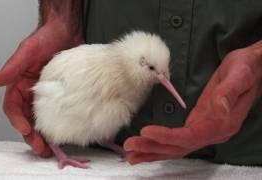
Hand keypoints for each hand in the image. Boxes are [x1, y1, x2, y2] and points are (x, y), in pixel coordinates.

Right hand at [0, 21, 82, 156]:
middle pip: (26, 118)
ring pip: (40, 119)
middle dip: (31, 135)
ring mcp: (44, 95)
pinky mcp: (59, 95)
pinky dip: (57, 124)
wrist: (65, 32)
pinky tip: (63, 133)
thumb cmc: (44, 38)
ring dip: (43, 135)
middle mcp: (29, 92)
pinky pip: (56, 113)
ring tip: (50, 149)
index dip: (18, 121)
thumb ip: (12, 67)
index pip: (13, 108)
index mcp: (18, 84)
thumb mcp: (27, 51)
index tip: (27, 131)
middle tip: (41, 148)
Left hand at [124, 40, 261, 164]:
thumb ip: (228, 93)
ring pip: (176, 147)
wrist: (253, 67)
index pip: (190, 136)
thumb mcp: (239, 75)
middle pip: (179, 146)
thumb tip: (217, 111)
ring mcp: (205, 129)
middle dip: (153, 147)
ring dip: (152, 151)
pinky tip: (146, 146)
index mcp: (222, 123)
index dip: (167, 137)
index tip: (146, 132)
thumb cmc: (246, 68)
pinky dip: (160, 144)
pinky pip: (177, 140)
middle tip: (129, 147)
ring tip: (130, 155)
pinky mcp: (198, 124)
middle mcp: (213, 132)